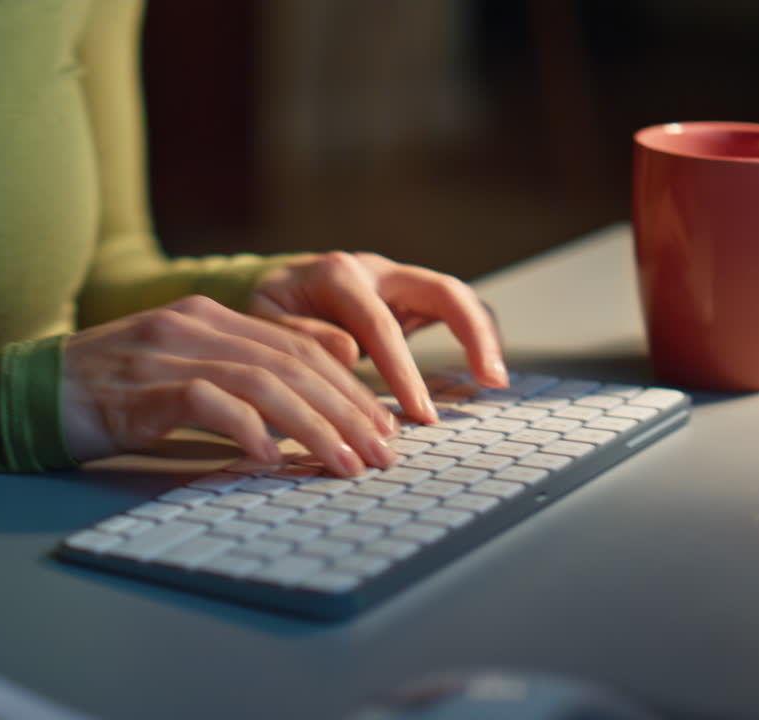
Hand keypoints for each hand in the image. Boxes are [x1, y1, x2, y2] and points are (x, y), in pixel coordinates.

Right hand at [61, 295, 400, 476]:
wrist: (28, 392)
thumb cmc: (107, 390)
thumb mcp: (181, 369)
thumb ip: (240, 368)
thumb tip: (314, 388)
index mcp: (207, 317)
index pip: (296, 347)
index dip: (347, 387)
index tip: (380, 427)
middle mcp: (193, 326)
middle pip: (291, 364)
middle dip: (345, 410)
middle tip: (380, 453)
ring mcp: (166, 354)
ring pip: (263, 382)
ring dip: (313, 427)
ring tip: (344, 463)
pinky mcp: (141, 389)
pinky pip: (209, 404)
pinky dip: (247, 429)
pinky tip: (271, 459)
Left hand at [249, 252, 506, 423]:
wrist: (272, 285)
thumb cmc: (266, 308)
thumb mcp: (264, 319)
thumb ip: (301, 336)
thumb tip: (349, 352)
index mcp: (338, 274)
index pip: (381, 324)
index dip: (404, 370)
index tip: (421, 412)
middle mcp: (376, 270)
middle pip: (443, 291)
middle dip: (473, 334)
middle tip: (491, 380)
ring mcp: (397, 281)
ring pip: (457, 297)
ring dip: (483, 335)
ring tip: (494, 381)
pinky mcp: (409, 298)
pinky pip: (453, 311)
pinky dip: (473, 337)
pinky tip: (481, 372)